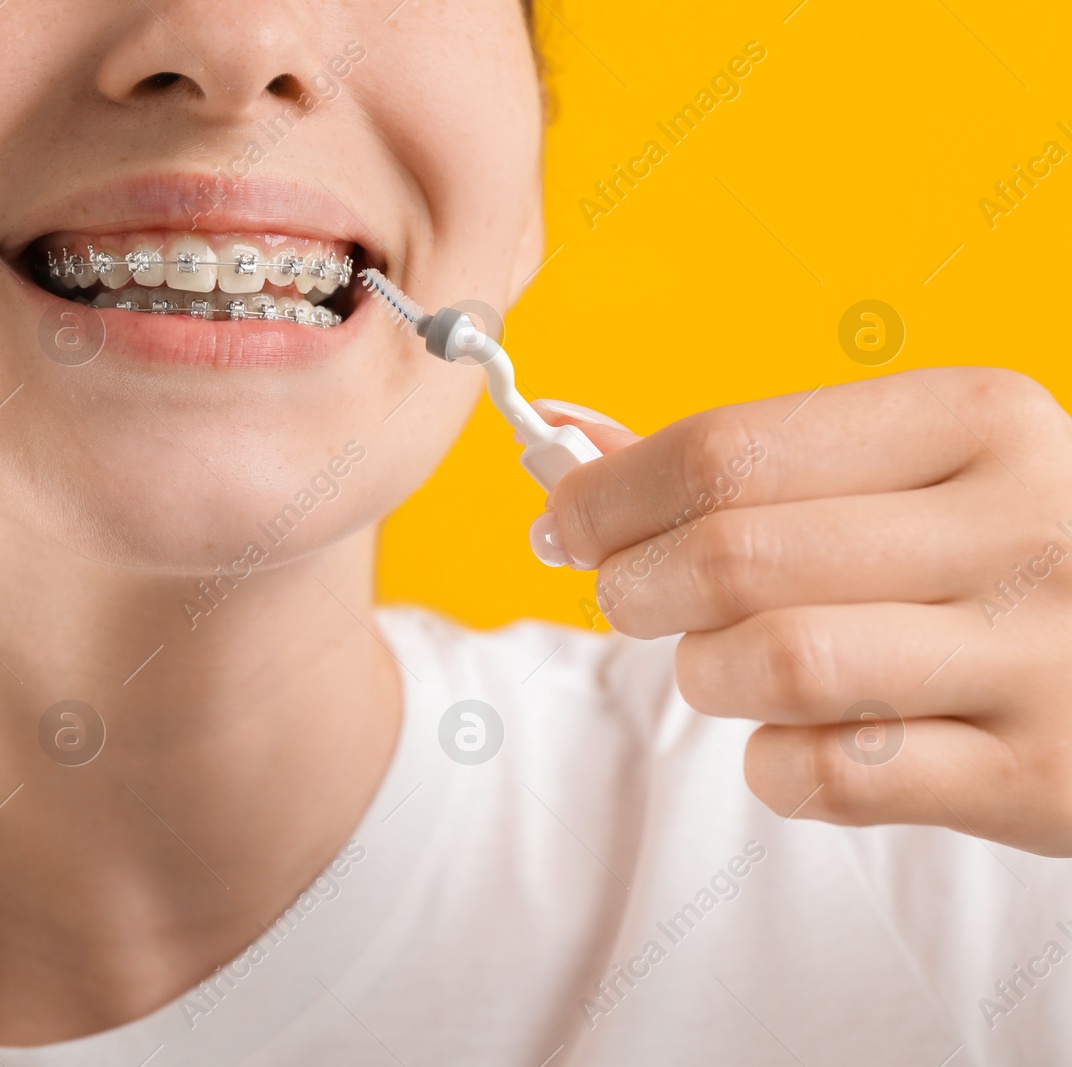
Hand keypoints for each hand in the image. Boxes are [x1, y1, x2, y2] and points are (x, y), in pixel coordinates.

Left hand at [539, 369, 1071, 856]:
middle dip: (635, 587)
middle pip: (731, 557)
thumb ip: (739, 456)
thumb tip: (560, 433)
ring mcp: (1040, 657)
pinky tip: (799, 738)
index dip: (608, 495)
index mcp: (975, 418)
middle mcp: (1020, 526)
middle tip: (629, 598)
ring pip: (769, 666)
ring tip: (723, 665)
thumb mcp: (903, 468)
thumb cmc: (989, 552)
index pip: (725, 449)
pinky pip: (828, 776)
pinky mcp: (1039, 778)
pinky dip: (774, 763)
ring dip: (704, 674)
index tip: (563, 522)